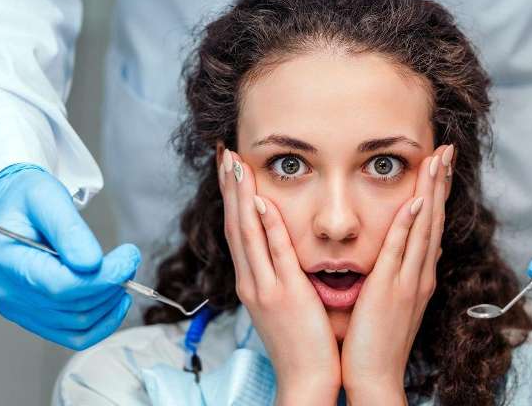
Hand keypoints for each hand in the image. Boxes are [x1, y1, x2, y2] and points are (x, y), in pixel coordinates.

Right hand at [0, 163, 139, 349]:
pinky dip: (103, 323)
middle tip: (128, 260)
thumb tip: (92, 264)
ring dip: (111, 302)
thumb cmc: (28, 199)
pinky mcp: (37, 317)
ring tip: (122, 274)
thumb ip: (70, 231)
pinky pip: (75, 335)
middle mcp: (10, 293)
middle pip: (74, 307)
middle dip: (112, 285)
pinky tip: (117, 301)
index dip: (104, 278)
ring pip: (79, 324)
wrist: (16, 207)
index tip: (129, 257)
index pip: (62, 286)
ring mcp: (23, 309)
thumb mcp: (47, 198)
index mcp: (8, 262)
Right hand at [218, 149, 340, 402]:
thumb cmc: (302, 342)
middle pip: (235, 225)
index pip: (238, 231)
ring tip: (236, 164)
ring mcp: (265, 288)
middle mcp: (252, 282)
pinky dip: (266, 227)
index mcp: (253, 282)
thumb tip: (282, 250)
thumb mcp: (284, 304)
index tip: (230, 168)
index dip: (232, 198)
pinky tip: (261, 202)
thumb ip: (280, 275)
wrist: (305, 379)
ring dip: (240, 197)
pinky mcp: (285, 295)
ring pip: (247, 234)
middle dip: (229, 187)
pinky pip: (274, 255)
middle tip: (225, 153)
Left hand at [341, 144, 450, 401]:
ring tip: (438, 160)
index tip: (440, 165)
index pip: (431, 224)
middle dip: (441, 182)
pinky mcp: (391, 289)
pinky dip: (410, 224)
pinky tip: (416, 201)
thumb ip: (408, 273)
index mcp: (419, 276)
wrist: (376, 376)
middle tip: (447, 149)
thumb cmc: (379, 341)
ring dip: (431, 191)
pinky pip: (401, 250)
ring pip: (423, 227)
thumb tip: (423, 251)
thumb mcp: (399, 302)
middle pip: (434, 218)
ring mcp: (409, 281)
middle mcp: (420, 274)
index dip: (437, 192)